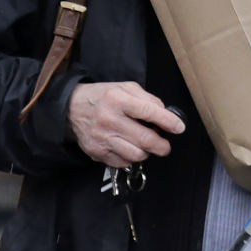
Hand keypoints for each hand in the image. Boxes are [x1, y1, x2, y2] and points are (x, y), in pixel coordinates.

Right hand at [67, 82, 184, 167]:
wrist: (71, 109)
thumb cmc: (103, 97)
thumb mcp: (124, 88)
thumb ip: (147, 99)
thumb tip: (165, 114)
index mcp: (117, 100)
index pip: (148, 112)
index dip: (168, 121)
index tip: (179, 127)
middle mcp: (109, 119)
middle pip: (145, 139)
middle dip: (162, 145)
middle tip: (165, 145)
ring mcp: (102, 138)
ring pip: (136, 155)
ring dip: (147, 152)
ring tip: (146, 145)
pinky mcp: (97, 152)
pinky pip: (123, 162)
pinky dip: (131, 158)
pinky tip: (129, 148)